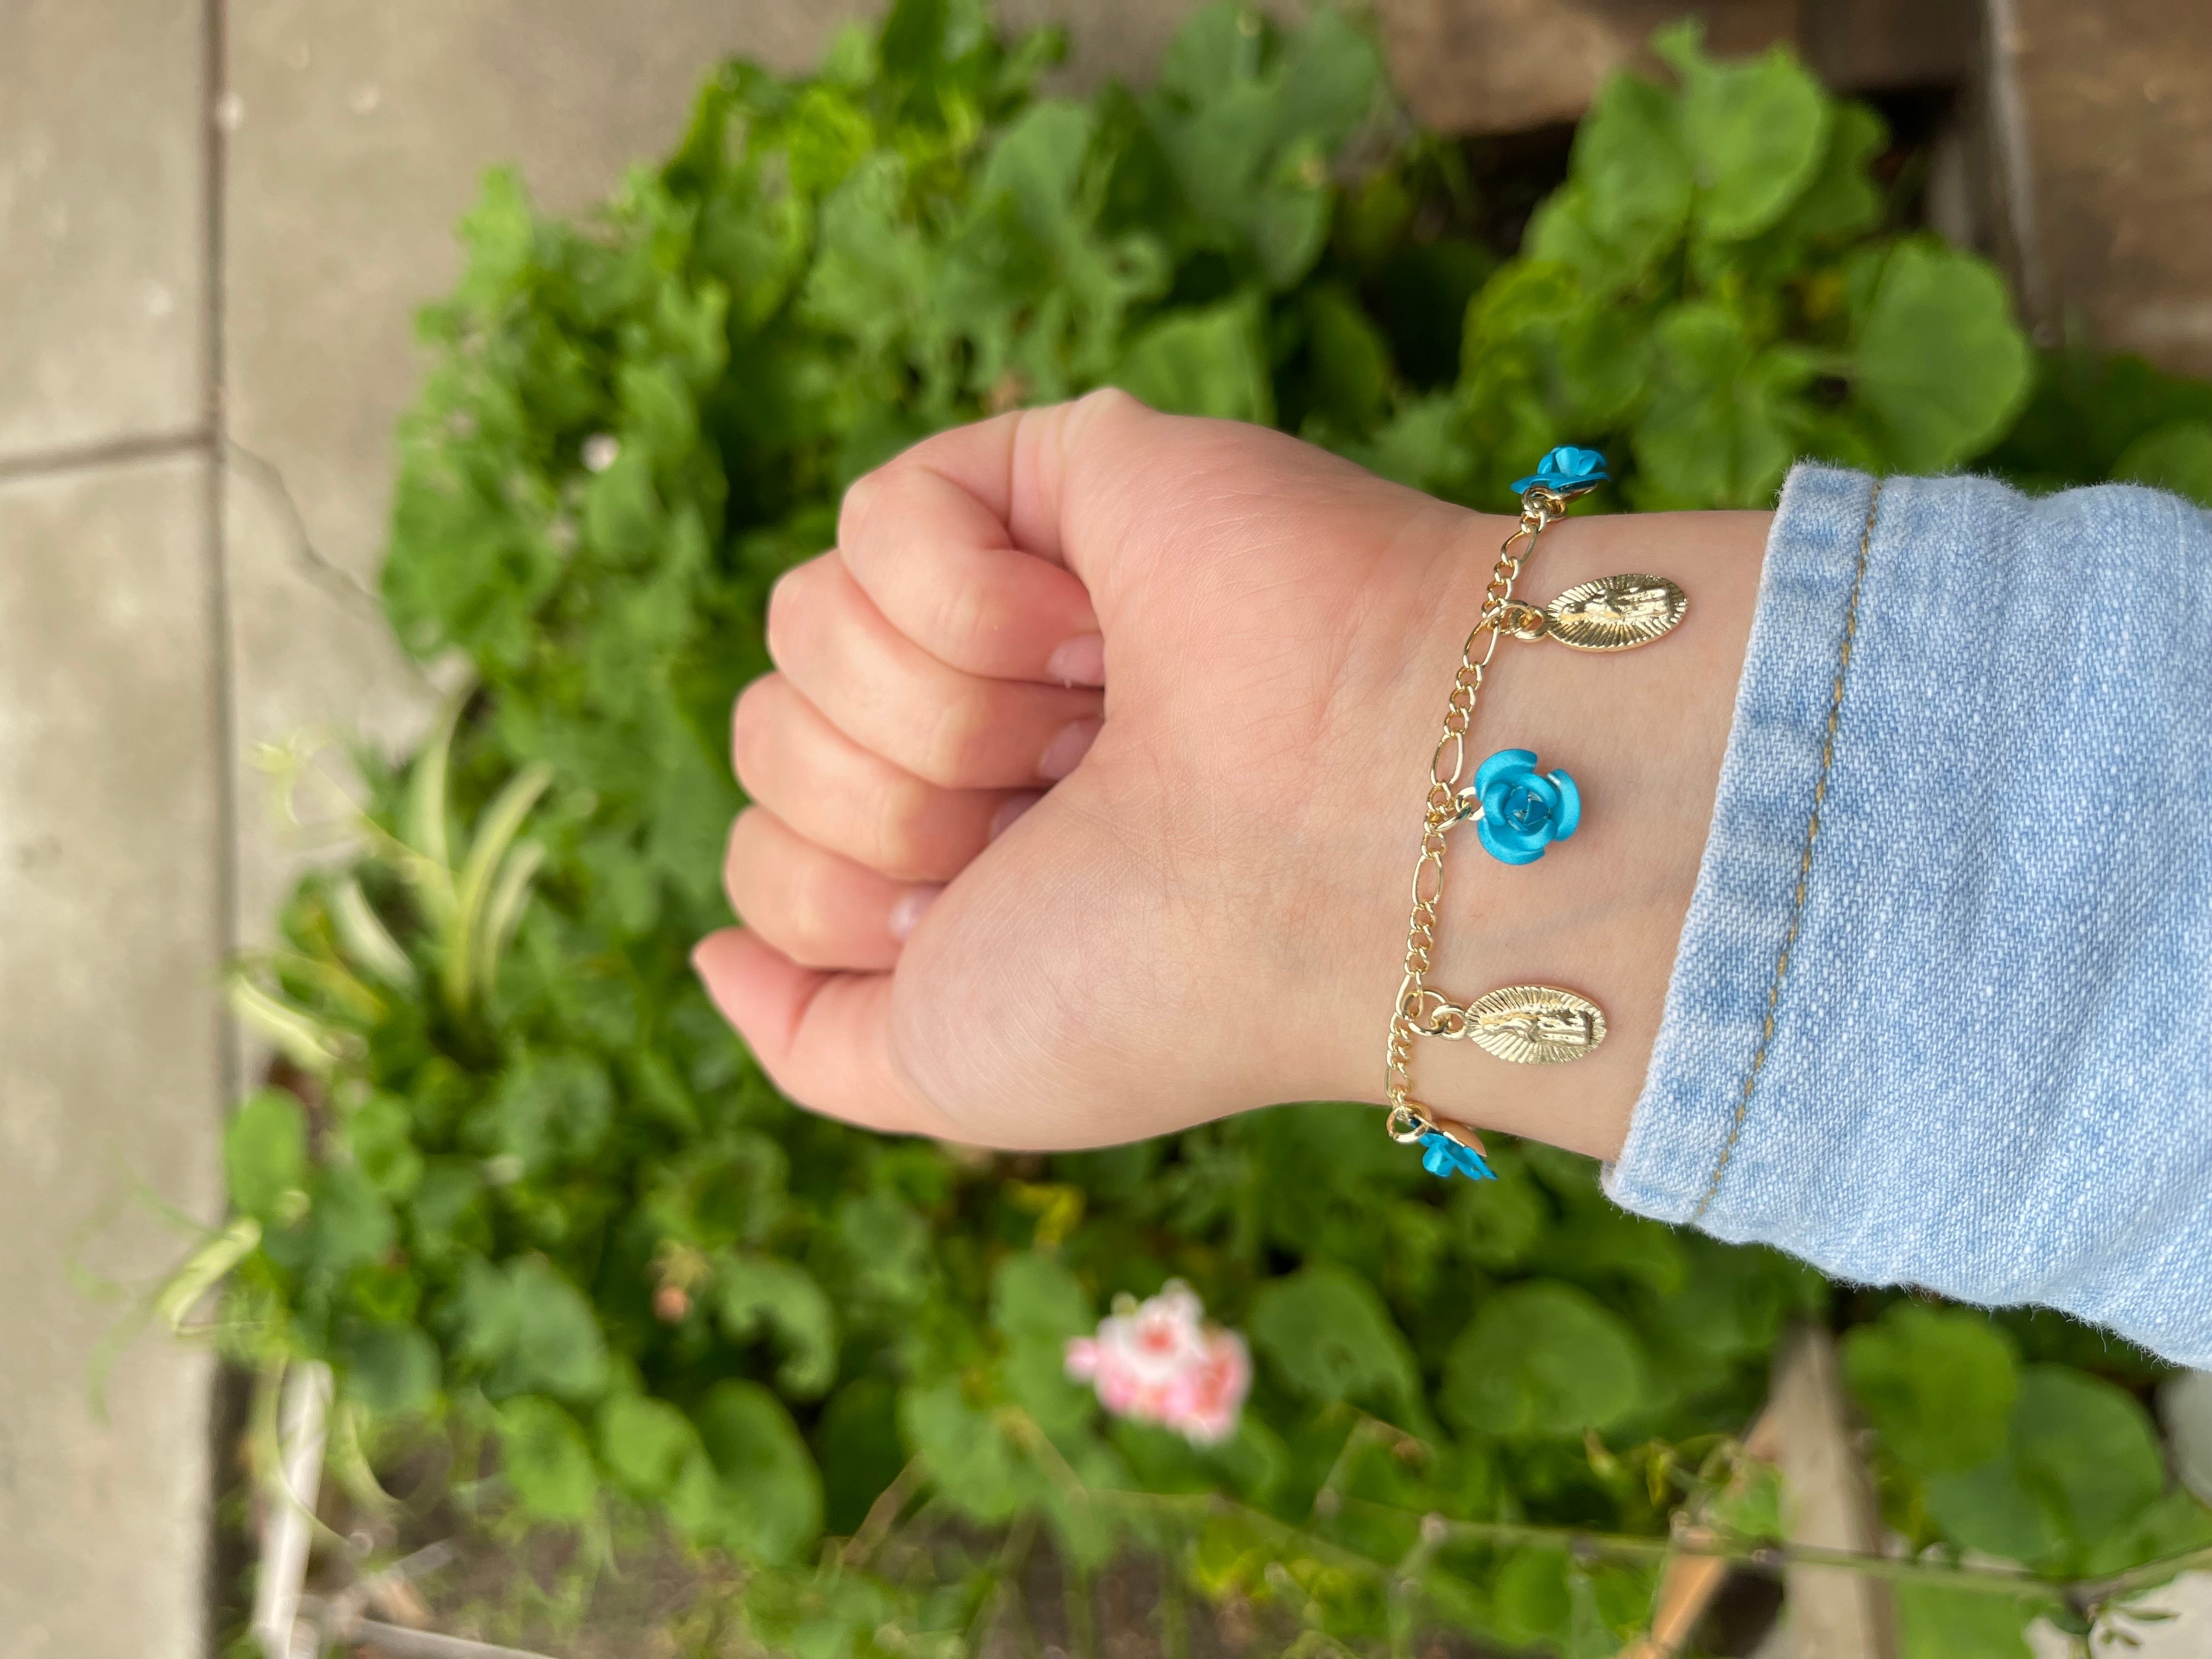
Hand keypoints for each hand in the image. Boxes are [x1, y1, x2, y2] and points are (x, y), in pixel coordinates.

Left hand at [695, 391, 1768, 1157]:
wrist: (1334, 846)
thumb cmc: (1163, 979)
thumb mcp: (949, 1076)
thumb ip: (809, 1042)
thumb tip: (707, 951)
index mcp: (966, 857)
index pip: (769, 854)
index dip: (848, 899)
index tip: (1012, 908)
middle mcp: (980, 726)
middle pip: (767, 740)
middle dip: (889, 809)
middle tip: (1061, 814)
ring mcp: (1012, 596)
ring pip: (796, 625)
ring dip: (936, 714)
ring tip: (1095, 725)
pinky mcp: (1049, 474)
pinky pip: (871, 517)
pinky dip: (969, 600)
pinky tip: (1097, 635)